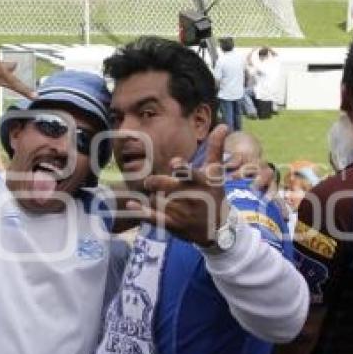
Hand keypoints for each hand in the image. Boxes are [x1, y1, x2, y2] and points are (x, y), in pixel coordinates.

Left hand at [125, 126, 229, 246]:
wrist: (215, 228)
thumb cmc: (214, 194)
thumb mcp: (216, 173)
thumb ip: (216, 149)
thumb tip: (222, 125)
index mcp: (202, 183)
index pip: (191, 174)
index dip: (182, 169)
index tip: (174, 163)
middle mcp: (191, 197)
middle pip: (167, 186)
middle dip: (156, 182)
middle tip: (150, 181)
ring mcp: (182, 212)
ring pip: (157, 199)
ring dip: (152, 196)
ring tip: (157, 196)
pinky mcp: (173, 224)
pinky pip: (154, 217)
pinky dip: (141, 212)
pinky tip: (130, 205)